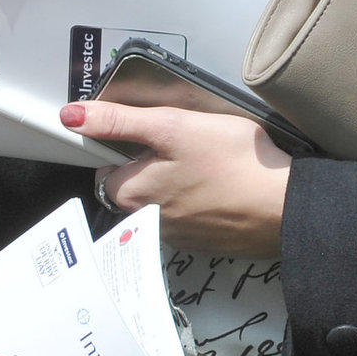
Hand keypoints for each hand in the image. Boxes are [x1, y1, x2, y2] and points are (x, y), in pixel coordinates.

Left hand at [61, 100, 290, 257]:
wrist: (284, 206)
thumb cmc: (232, 162)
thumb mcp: (173, 126)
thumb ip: (121, 120)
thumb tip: (72, 115)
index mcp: (133, 196)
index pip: (105, 170)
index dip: (123, 145)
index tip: (149, 132)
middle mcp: (148, 224)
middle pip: (132, 186)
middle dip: (149, 164)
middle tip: (182, 141)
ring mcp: (179, 236)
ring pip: (161, 200)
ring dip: (174, 181)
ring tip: (204, 160)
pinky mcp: (206, 239)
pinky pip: (188, 213)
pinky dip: (197, 197)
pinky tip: (219, 181)